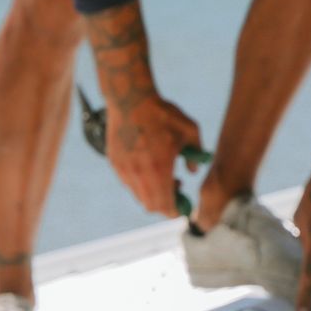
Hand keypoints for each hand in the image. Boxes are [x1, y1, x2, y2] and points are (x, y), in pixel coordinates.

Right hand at [106, 95, 203, 216]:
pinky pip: (128, 182)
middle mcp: (139, 174)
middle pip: (151, 205)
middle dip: (165, 204)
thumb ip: (196, 154)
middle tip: (176, 190)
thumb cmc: (162, 114)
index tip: (183, 208)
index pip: (166, 205)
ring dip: (152, 192)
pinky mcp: (114, 162)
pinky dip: (140, 182)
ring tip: (163, 174)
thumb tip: (193, 170)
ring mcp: (124, 169)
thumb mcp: (190, 130)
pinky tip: (148, 164)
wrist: (130, 99)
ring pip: (139, 195)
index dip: (175, 211)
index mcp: (159, 170)